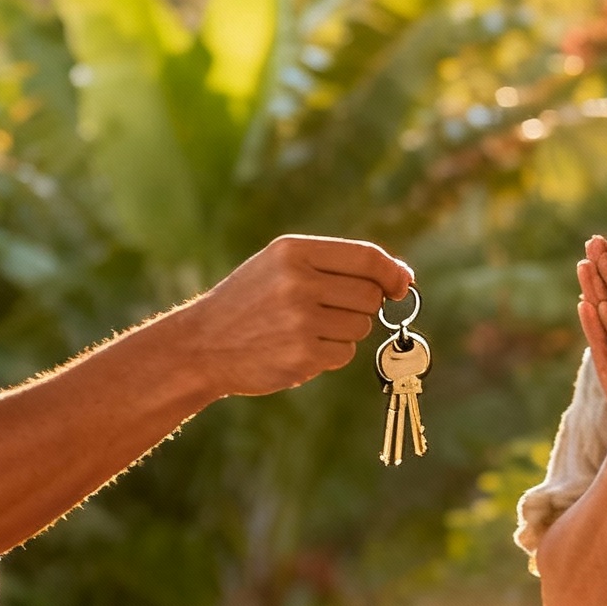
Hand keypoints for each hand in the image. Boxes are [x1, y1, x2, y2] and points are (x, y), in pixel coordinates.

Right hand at [189, 235, 413, 397]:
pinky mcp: (303, 354)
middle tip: (330, 311)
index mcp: (293, 251)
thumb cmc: (252, 301)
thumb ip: (339, 266)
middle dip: (362, 306)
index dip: (392, 272)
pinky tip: (299, 348)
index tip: (401, 284)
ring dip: (344, 331)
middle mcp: (297, 281)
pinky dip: (330, 354)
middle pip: (370, 295)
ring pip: (361, 326)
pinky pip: (345, 353)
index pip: (366, 256)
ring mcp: (300, 320)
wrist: (202, 344)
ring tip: (305, 329)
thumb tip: (404, 277)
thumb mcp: (282, 266)